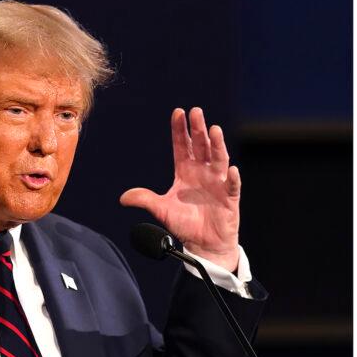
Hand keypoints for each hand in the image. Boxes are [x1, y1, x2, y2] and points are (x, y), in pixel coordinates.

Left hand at [120, 108, 240, 270]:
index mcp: (186, 171)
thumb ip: (145, 200)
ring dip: (217, 145)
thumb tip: (123, 197)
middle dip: (198, 129)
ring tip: (214, 130)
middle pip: (201, 146)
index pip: (183, 145)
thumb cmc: (185, 225)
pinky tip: (231, 170)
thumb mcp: (162, 210)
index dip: (180, 130)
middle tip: (196, 112)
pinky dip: (232, 178)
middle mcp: (203, 172)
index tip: (178, 113)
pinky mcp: (229, 198)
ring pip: (218, 159)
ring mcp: (217, 183)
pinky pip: (232, 186)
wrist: (203, 245)